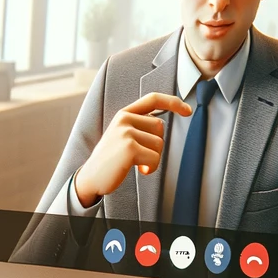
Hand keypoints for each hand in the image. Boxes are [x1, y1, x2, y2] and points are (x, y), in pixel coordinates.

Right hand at [73, 93, 191, 207]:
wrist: (90, 178)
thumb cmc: (109, 160)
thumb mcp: (121, 136)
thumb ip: (138, 126)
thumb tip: (160, 125)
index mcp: (124, 114)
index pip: (153, 99)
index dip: (173, 102)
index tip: (187, 110)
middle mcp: (124, 119)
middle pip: (160, 127)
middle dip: (156, 145)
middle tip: (140, 155)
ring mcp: (126, 132)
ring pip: (159, 144)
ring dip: (153, 158)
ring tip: (136, 164)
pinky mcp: (129, 148)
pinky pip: (154, 158)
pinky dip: (150, 168)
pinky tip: (139, 171)